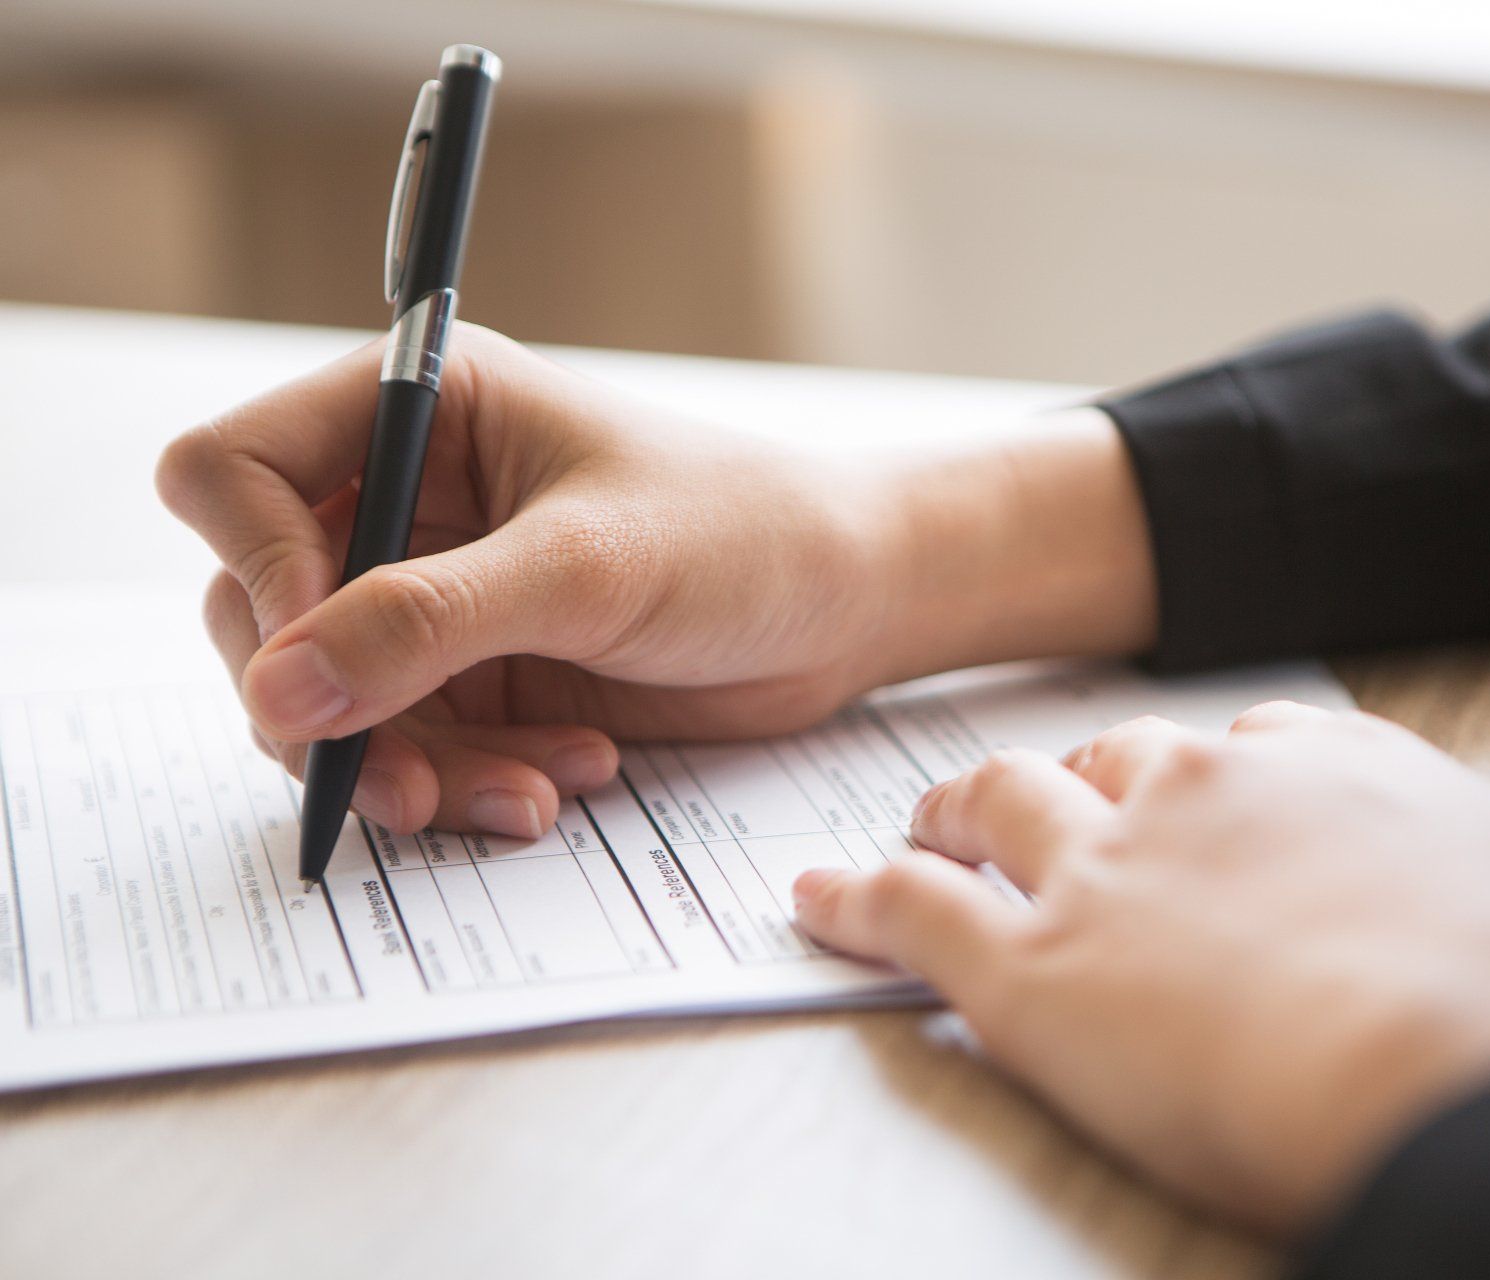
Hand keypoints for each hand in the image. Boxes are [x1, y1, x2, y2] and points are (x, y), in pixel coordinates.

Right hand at [156, 325, 1152, 837]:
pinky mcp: (478, 675)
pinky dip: (468, 782)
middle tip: (402, 779)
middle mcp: (407, 499)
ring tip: (528, 792)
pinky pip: (411, 749)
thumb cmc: (746, 534)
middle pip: (260, 610)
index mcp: (420, 409)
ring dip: (411, 767)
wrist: (850, 605)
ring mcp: (435, 594)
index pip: (231, 472)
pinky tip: (564, 778)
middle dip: (333, 707)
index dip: (255, 568)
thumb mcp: (587, 568)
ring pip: (331, 702)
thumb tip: (276, 690)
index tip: (321, 655)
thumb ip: (427, 622)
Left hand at [793, 702, 1489, 1235]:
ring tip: (924, 826)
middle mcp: (1208, 795)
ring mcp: (1110, 871)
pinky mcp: (1034, 969)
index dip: (1196, 775)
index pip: (1239, 745)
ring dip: (952, 810)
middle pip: (1105, 757)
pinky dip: (855, 902)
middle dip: (1067, 779)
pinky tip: (814, 901)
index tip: (1182, 796)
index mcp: (1334, 770)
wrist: (1471, 1064)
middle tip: (1035, 807)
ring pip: (996, 802)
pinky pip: (912, 912)